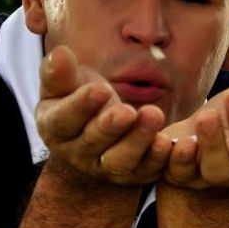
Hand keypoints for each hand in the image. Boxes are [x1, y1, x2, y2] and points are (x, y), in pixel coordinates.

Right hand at [35, 45, 172, 184]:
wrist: (97, 134)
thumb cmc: (80, 100)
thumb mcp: (65, 86)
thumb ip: (61, 74)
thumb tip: (59, 54)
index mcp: (56, 129)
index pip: (64, 120)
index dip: (80, 106)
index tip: (99, 90)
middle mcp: (79, 154)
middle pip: (94, 142)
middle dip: (110, 126)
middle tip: (127, 111)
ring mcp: (108, 167)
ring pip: (122, 159)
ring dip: (139, 139)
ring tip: (153, 116)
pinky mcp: (136, 173)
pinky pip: (149, 168)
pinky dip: (161, 157)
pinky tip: (172, 142)